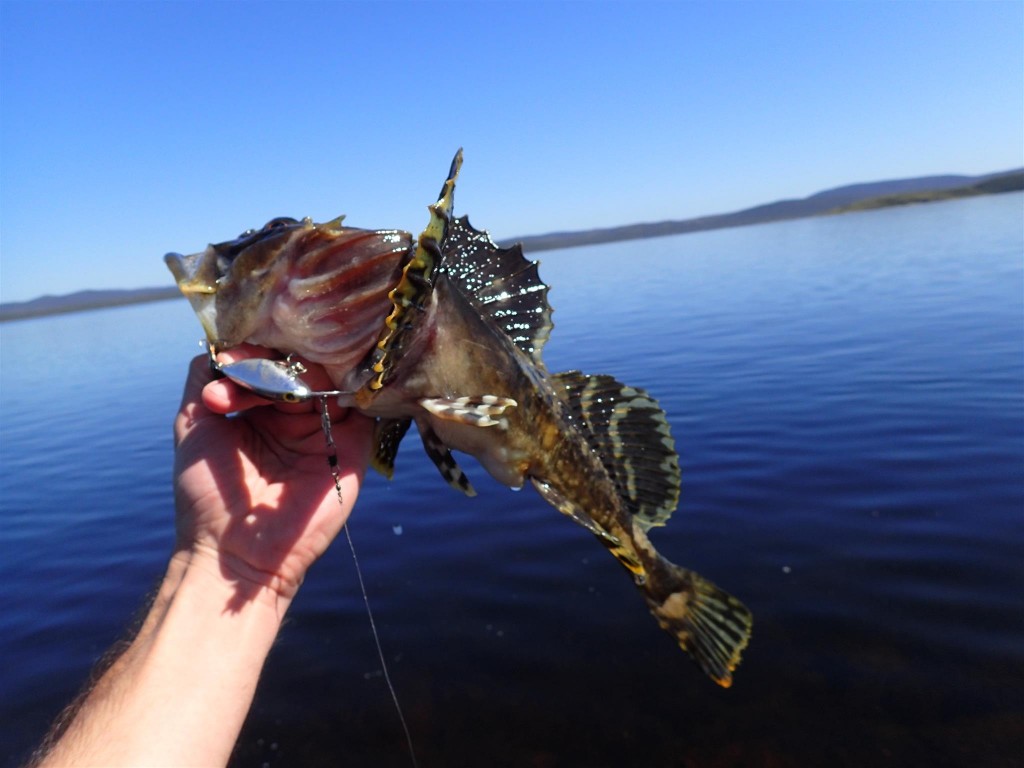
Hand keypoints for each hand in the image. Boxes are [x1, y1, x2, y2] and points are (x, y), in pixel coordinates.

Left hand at [172, 346, 373, 606]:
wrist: (236, 552)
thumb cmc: (207, 493)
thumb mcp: (193, 423)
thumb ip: (204, 375)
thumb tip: (221, 337)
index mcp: (261, 406)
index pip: (268, 359)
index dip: (253, 352)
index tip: (230, 361)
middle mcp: (297, 413)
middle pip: (303, 362)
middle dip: (276, 363)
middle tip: (248, 377)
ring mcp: (329, 427)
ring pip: (332, 376)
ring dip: (306, 374)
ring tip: (278, 392)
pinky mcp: (355, 445)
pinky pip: (364, 404)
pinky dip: (350, 387)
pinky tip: (322, 386)